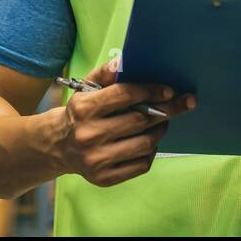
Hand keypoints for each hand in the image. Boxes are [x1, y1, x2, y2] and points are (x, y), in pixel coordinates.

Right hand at [54, 63, 194, 187]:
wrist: (59, 146)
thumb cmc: (80, 112)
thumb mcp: (85, 88)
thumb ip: (105, 74)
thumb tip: (122, 62)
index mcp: (84, 108)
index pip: (125, 95)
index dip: (150, 91)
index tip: (169, 90)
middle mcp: (89, 135)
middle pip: (140, 121)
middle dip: (166, 110)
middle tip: (182, 104)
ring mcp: (96, 159)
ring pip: (144, 144)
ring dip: (160, 131)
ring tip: (163, 123)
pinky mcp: (104, 178)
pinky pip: (141, 165)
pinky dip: (151, 151)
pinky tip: (149, 142)